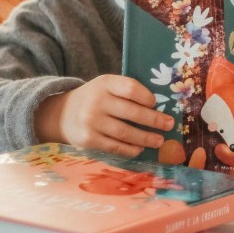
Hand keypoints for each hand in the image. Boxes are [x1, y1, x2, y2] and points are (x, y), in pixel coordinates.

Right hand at [34, 74, 173, 157]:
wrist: (63, 113)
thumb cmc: (96, 98)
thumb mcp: (107, 86)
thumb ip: (127, 92)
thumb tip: (159, 106)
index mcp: (105, 83)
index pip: (130, 88)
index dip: (146, 96)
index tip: (157, 104)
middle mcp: (97, 101)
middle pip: (131, 112)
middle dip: (154, 120)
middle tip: (169, 124)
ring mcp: (91, 122)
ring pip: (125, 132)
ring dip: (146, 138)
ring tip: (159, 140)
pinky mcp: (88, 140)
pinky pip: (114, 146)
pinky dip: (130, 149)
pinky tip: (140, 148)